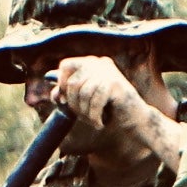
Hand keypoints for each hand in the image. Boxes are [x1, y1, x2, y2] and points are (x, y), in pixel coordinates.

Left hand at [29, 53, 172, 177]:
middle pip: (73, 81)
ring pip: (82, 92)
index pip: (66, 65)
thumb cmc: (110, 111)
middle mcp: (100, 63)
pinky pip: (94, 99)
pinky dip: (94, 115)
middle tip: (83, 117)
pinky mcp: (115, 83)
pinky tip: (100, 123)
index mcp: (93, 62)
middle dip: (74, 104)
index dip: (62, 84)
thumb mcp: (85, 100)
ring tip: (93, 121)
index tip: (65, 101)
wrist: (137, 121)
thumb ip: (68, 91)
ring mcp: (109, 72)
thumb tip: (50, 81)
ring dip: (84, 112)